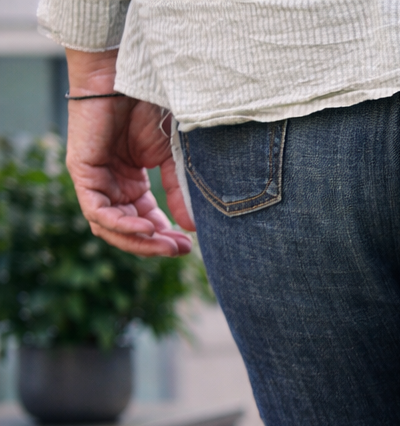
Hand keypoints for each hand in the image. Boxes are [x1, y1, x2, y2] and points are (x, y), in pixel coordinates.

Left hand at [64, 48, 192, 256]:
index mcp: (131, 183)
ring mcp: (94, 180)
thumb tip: (192, 228)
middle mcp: (111, 185)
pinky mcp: (82, 172)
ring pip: (108, 227)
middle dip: (153, 245)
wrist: (128, 77)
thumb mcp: (172, 158)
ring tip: (164, 243)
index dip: (165, 238)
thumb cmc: (149, 108)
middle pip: (126, 230)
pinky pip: (96, 211)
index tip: (189, 246)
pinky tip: (146, 228)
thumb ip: (178, 192)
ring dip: (137, 241)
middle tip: (180, 251)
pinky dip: (120, 224)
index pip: (144, 221)